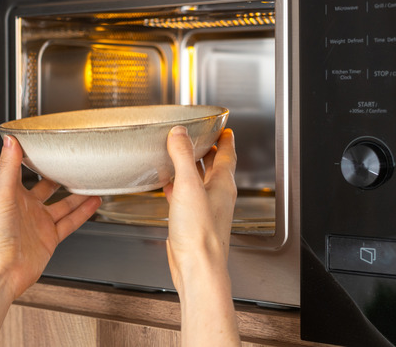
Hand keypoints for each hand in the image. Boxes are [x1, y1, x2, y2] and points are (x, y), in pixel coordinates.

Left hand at [0, 135, 100, 346]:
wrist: (0, 271)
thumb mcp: (2, 194)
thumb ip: (8, 167)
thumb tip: (9, 140)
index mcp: (11, 195)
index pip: (24, 171)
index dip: (34, 159)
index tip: (46, 145)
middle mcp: (26, 208)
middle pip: (47, 188)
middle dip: (59, 176)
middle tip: (73, 163)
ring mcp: (39, 224)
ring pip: (63, 205)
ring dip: (77, 194)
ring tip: (91, 180)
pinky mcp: (50, 239)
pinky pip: (70, 222)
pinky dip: (83, 213)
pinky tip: (93, 203)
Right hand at [164, 126, 236, 282]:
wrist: (197, 267)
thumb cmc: (200, 233)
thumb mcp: (188, 186)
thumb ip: (182, 157)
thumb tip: (179, 134)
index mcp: (223, 185)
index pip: (228, 155)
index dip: (225, 140)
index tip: (223, 129)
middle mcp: (217, 196)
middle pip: (215, 167)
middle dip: (208, 152)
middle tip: (200, 139)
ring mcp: (205, 210)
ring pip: (199, 182)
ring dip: (191, 169)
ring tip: (181, 157)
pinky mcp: (192, 222)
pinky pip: (185, 198)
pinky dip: (178, 188)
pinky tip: (167, 187)